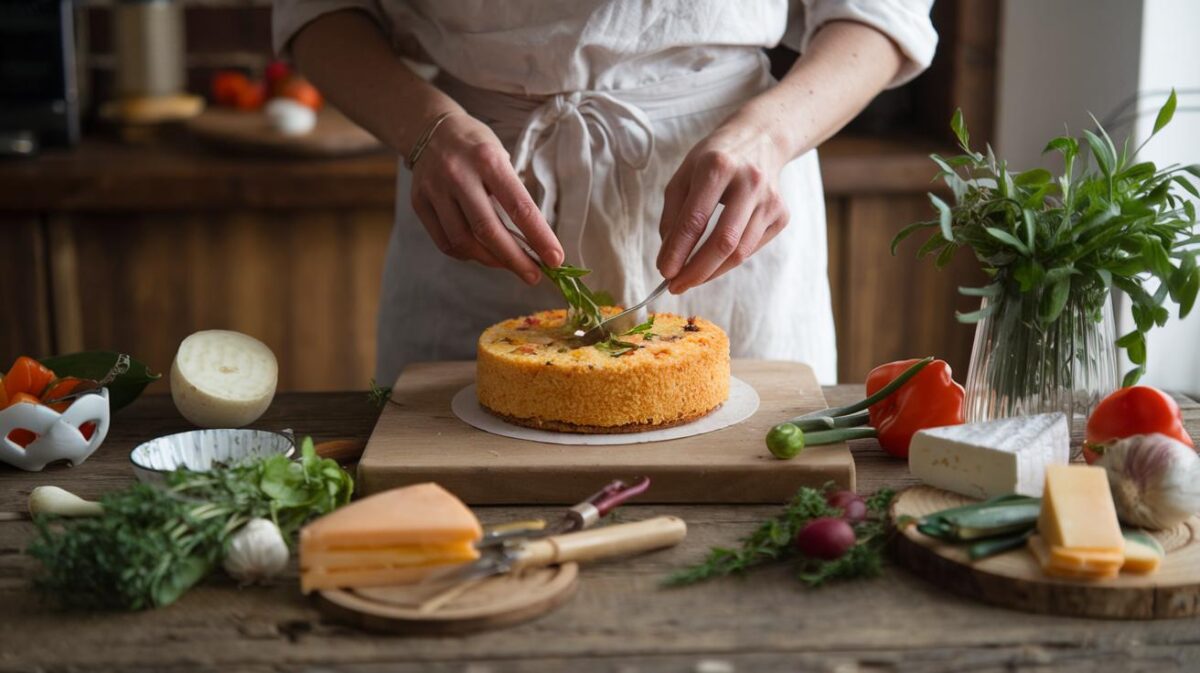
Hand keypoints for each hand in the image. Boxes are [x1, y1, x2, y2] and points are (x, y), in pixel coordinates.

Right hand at [410, 112, 563, 282]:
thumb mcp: (502, 158)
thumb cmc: (477, 148)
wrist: (430, 130)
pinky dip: (468, 254)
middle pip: (488, 230)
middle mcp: (458, 174)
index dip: (539, 237)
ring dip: (491, 260)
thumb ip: (514, 196)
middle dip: (515, 260)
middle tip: (534, 276)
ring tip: (509, 264)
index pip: (519, 206)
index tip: (555, 259)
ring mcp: (435, 190)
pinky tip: (482, 252)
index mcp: (488, 160)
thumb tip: (534, 243)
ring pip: (464, 242)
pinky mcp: (420, 204)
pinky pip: (446, 242)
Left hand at [656, 117, 789, 292]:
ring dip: (711, 272)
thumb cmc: (714, 159)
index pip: (695, 219)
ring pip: (740, 252)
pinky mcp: (781, 214)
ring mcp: (770, 200)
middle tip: (676, 286)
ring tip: (690, 279)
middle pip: (723, 242)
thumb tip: (668, 260)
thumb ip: (673, 216)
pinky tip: (713, 262)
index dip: (678, 251)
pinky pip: (751, 249)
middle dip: (696, 271)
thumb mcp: (684, 176)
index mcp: (718, 166)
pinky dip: (729, 262)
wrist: (761, 140)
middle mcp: (749, 182)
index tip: (664, 272)